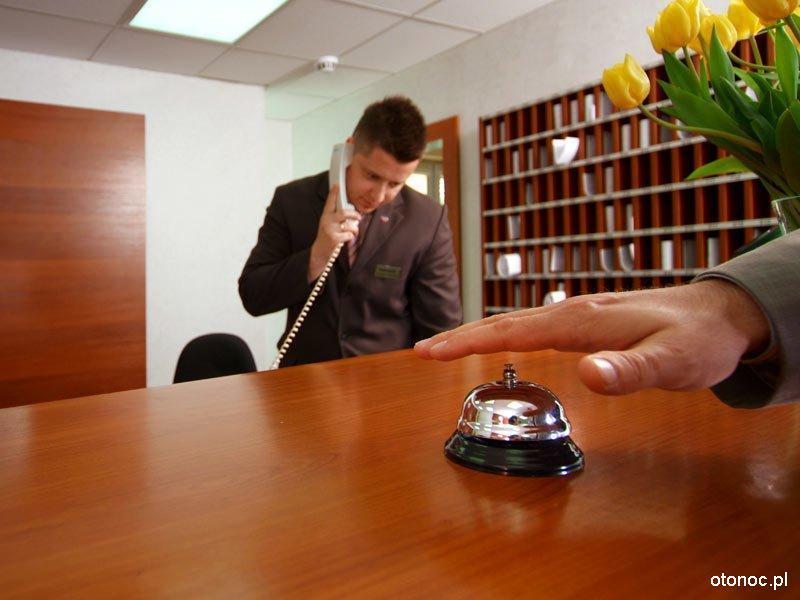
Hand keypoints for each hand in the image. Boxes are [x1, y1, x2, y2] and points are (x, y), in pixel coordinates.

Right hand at [308, 184, 360, 280]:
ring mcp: (330, 229)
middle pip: (343, 213)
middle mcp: (326, 221)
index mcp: (325, 216)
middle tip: (358, 217)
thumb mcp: (329, 225)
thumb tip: (352, 214)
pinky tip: (345, 240)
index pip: (330, 202)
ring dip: (354, 230)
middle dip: (354, 215)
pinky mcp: (334, 238)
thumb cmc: (327, 237)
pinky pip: (349, 235)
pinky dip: (350, 237)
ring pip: (349, 225)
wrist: (319, 252)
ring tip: (352, 232)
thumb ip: (337, 218)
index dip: (334, 193)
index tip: (337, 184)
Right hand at [414, 280, 769, 394]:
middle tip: (421, 351)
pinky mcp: (585, 323)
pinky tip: (500, 343)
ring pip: (515, 323)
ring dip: (477, 334)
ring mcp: (577, 316)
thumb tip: (586, 374)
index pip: (512, 331)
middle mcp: (572, 313)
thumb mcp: (672, 361)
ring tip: (446, 347)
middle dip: (460, 336)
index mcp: (580, 321)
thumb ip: (630, 369)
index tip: (430, 352)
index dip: (468, 342)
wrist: (722, 315)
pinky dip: (504, 335)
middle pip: (503, 323)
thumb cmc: (698, 339)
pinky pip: (532, 328)